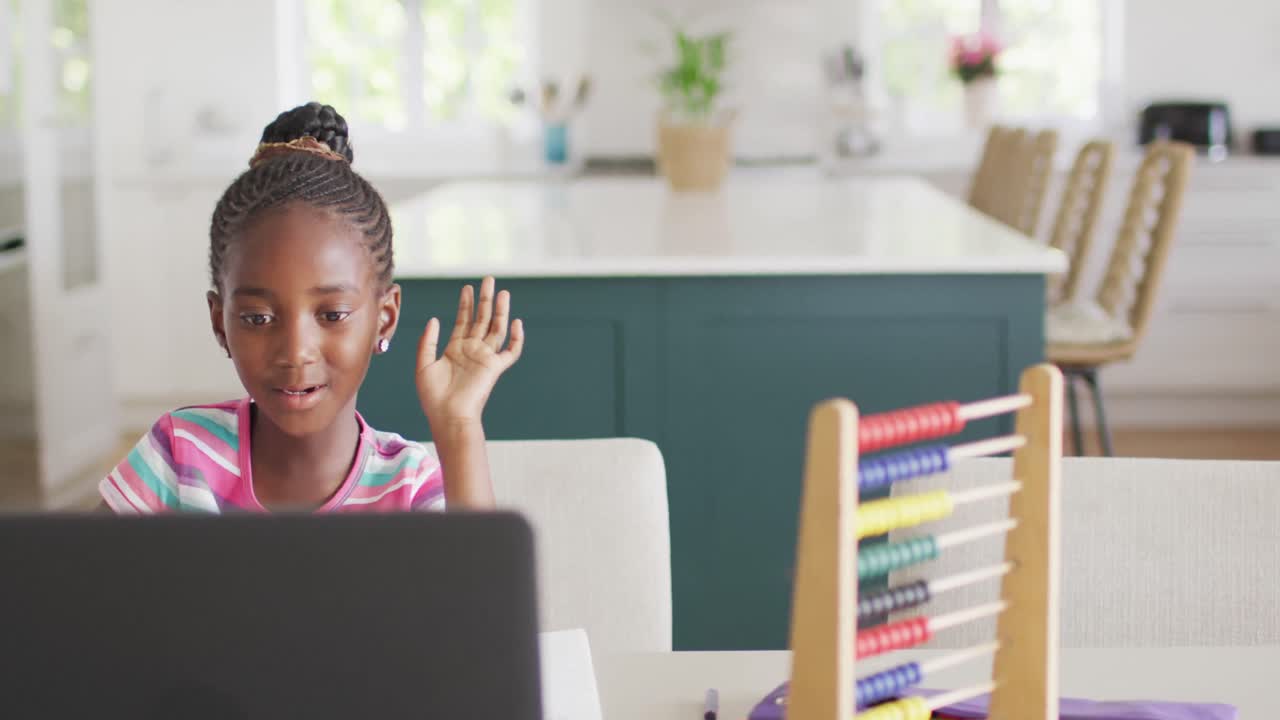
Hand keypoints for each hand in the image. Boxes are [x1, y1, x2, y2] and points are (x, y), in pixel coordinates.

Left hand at [416, 276, 524, 427]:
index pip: (463, 321)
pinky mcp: (495, 368)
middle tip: (489, 280)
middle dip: (485, 300)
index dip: (465, 304)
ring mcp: (485, 358)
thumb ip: (428, 341)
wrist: (447, 416)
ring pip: (497, 329)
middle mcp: (472, 351)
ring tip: (502, 292)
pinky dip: (517, 339)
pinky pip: (511, 351)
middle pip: (482, 319)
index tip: (467, 287)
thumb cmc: (433, 396)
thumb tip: (436, 319)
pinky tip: (517, 322)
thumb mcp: (423, 365)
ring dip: (500, 311)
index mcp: (455, 350)